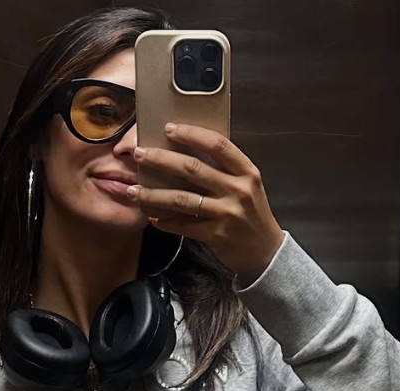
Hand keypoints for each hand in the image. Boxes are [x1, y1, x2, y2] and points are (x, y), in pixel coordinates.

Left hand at [128, 124, 284, 283]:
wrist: (265, 252)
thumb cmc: (252, 215)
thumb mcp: (247, 186)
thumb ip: (225, 171)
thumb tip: (189, 153)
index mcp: (246, 172)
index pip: (218, 145)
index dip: (192, 134)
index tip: (169, 128)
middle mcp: (237, 190)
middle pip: (193, 169)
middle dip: (161, 159)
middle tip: (140, 154)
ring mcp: (226, 213)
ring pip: (182, 199)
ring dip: (154, 194)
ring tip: (134, 190)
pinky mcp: (216, 235)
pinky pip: (184, 226)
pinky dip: (166, 222)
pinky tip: (153, 218)